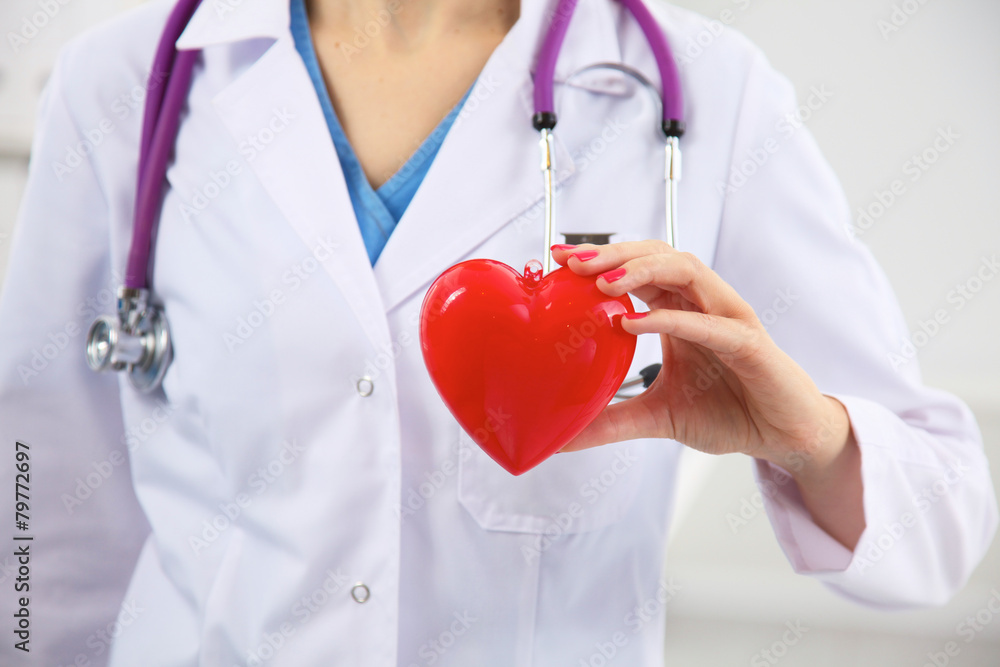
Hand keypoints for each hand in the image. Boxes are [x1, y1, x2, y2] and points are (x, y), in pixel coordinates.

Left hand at [552, 240, 863, 547]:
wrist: (782, 438)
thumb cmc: (728, 414)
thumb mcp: (656, 418)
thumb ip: (612, 421)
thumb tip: (562, 437)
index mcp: (680, 311)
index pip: (636, 269)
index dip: (599, 258)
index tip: (556, 258)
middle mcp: (703, 304)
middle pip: (657, 255)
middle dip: (613, 253)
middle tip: (570, 261)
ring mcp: (728, 318)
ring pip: (686, 270)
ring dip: (641, 270)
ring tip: (601, 282)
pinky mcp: (749, 343)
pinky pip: (709, 322)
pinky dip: (671, 319)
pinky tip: (634, 323)